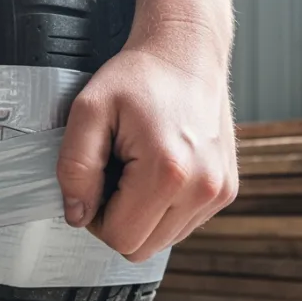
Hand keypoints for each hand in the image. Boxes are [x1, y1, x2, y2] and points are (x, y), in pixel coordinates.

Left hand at [57, 22, 237, 262]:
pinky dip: (165, 208)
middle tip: (116, 174)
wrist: (187, 52)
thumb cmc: (139, 76)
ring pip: (163, 241)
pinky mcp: (227, 190)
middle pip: (141, 248)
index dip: (96, 217)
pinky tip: (160, 171)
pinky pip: (183, 225)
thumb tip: (78, 214)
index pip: (119, 237)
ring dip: (142, 215)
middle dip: (119, 219)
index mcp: (168, 171)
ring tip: (139, 169)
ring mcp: (219, 191)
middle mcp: (202, 187)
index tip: (98, 180)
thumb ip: (74, 167)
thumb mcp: (88, 111)